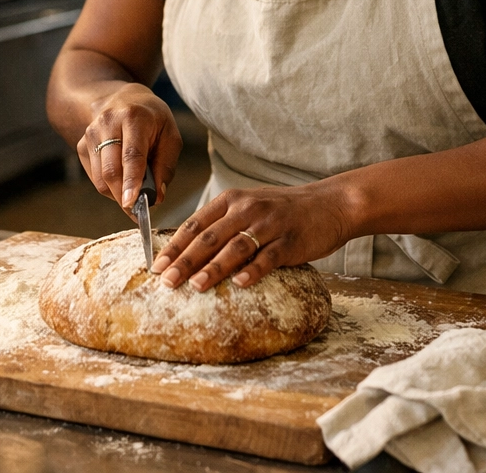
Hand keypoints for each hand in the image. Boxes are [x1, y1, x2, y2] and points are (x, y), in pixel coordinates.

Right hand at [77, 83, 181, 212]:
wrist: (119, 97)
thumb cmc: (150, 117)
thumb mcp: (169, 134)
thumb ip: (166, 165)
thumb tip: (158, 197)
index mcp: (134, 117)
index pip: (132, 155)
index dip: (132, 181)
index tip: (133, 204)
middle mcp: (107, 124)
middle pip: (111, 170)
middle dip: (124, 196)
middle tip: (139, 212)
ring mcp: (91, 134)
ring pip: (101, 178)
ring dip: (118, 194)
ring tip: (134, 192)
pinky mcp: (81, 145)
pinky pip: (95, 177)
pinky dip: (110, 187)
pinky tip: (122, 179)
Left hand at [152, 183, 352, 290]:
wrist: (330, 204)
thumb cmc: (283, 211)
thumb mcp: (249, 206)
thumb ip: (221, 223)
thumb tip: (186, 250)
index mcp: (232, 200)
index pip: (195, 224)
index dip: (174, 246)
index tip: (155, 266)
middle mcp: (247, 208)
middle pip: (209, 237)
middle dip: (184, 260)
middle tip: (166, 281)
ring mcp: (269, 224)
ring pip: (235, 247)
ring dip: (213, 267)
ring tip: (195, 285)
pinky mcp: (290, 240)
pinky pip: (269, 257)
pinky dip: (253, 270)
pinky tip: (240, 283)